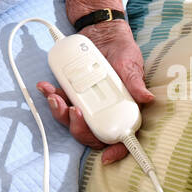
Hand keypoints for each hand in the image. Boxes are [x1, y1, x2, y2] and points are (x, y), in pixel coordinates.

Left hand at [37, 19, 153, 164]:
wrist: (103, 33)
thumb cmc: (122, 51)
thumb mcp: (131, 64)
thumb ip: (135, 81)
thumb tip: (146, 97)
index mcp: (123, 110)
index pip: (122, 137)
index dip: (116, 151)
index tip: (106, 158)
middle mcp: (104, 111)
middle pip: (90, 133)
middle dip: (77, 127)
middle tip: (71, 111)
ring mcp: (87, 103)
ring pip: (72, 120)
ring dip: (59, 112)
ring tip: (53, 96)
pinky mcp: (73, 93)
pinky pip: (61, 101)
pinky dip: (51, 96)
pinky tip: (45, 87)